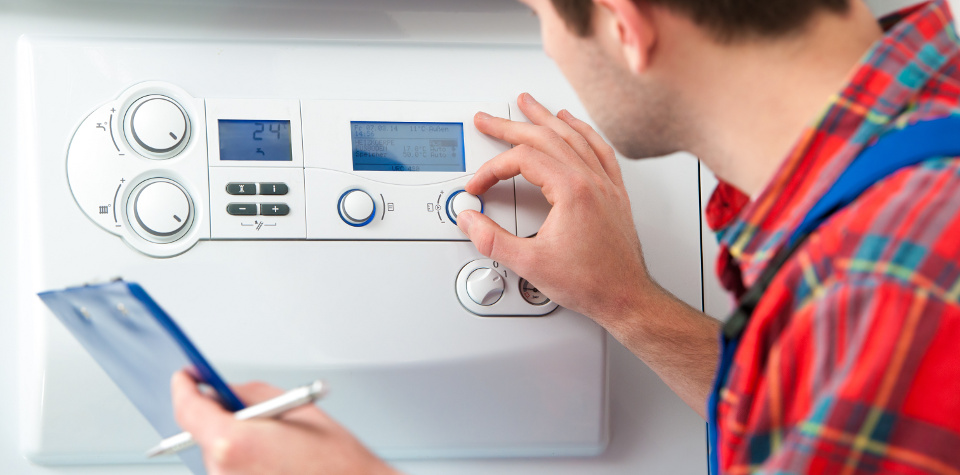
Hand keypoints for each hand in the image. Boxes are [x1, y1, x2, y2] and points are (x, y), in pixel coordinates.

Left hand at [171, 371, 401, 474]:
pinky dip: (245, 460)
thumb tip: (220, 391)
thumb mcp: (291, 407)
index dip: (184, 387)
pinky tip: (275, 459)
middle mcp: (222, 471)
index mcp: (232, 442)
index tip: (186, 376)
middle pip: (202, 434)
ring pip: (218, 455)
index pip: (188, 408)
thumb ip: (246, 395)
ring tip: (275, 441)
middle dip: (219, 416)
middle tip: (246, 407)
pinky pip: (231, 471)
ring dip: (236, 441)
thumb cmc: (334, 460)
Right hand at [459, 93, 653, 326]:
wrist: (626, 297)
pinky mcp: (614, 193)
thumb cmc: (591, 282)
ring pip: (573, 136)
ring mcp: (605, 184)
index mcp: (572, 190)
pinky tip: (573, 124)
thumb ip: (492, 240)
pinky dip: (582, 131)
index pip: (522, 160)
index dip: (492, 170)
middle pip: (545, 137)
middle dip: (510, 125)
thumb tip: (470, 221)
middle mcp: (591, 180)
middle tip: (488, 119)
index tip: (478, 187)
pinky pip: (599, 149)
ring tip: (528, 105)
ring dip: (546, 118)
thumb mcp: (530, 264)